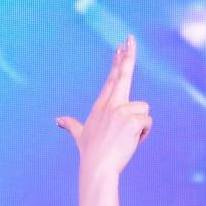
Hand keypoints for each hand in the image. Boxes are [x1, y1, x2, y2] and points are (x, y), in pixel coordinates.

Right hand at [55, 37, 152, 184]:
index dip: (117, 62)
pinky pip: (147, 122)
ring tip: (127, 139)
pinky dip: (144, 135)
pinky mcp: (132, 119)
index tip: (121, 47)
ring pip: (143, 109)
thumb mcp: (80, 136)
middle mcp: (110, 104)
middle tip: (130, 38)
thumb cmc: (91, 153)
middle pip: (123, 75)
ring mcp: (121, 110)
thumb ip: (70, 125)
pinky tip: (131, 142)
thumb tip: (57, 120)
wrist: (97, 167)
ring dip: (140, 126)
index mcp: (100, 105)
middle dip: (127, 55)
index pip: (112, 79)